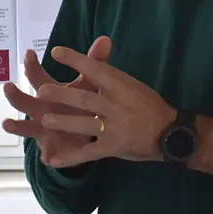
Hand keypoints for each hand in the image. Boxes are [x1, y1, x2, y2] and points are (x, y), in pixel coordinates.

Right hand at [2, 37, 110, 167]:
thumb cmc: (81, 102)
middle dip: (15, 94)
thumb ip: (94, 62)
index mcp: (48, 92)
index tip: (29, 53)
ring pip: (27, 128)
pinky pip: (48, 153)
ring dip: (17, 126)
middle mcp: (40, 110)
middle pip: (25, 101)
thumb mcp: (88, 82)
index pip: (37, 76)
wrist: (84, 132)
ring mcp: (42, 130)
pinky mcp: (52, 148)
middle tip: (7, 86)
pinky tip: (46, 158)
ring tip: (7, 124)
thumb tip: (106, 39)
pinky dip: (48, 155)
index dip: (32, 65)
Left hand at [34, 41, 177, 167]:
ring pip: (84, 124)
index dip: (75, 60)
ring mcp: (114, 127)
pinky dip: (70, 158)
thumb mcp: (131, 84)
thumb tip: (91, 58)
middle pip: (84, 99)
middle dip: (62, 96)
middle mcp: (115, 105)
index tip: (56, 52)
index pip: (94, 69)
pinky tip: (52, 160)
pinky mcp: (113, 147)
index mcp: (119, 85)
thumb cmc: (148, 104)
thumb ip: (110, 75)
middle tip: (41, 92)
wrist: (171, 133)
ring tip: (44, 121)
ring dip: (64, 123)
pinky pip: (89, 153)